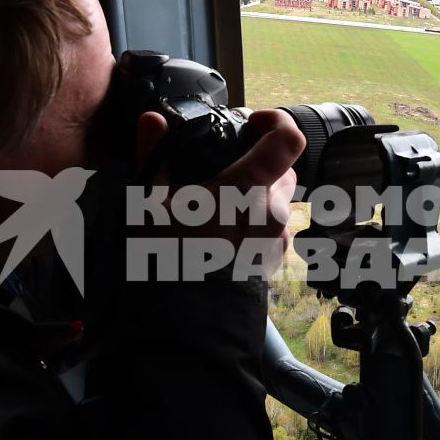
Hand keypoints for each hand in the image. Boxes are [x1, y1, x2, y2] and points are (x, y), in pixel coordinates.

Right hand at [134, 109, 303, 278]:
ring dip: (258, 195)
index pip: (289, 139)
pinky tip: (224, 234)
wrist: (186, 319)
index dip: (276, 121)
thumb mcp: (150, 203)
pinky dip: (255, 222)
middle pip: (284, 170)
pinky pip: (273, 229)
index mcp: (250, 187)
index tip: (252, 122)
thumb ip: (154, 154)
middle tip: (226, 169)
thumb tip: (151, 120)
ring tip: (220, 206)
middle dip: (261, 163)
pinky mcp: (274, 261)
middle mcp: (274, 210)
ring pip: (279, 201)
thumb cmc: (168, 257)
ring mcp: (277, 238)